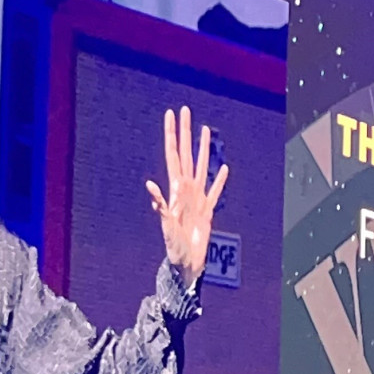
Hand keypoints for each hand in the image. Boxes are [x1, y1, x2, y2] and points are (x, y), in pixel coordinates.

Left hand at [147, 105, 229, 285]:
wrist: (186, 262)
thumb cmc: (173, 246)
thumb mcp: (165, 224)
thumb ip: (160, 204)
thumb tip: (150, 184)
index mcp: (176, 189)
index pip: (173, 154)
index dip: (172, 134)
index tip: (171, 115)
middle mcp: (185, 189)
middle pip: (186, 153)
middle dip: (185, 132)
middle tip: (186, 111)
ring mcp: (197, 198)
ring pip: (201, 166)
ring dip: (203, 148)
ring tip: (205, 130)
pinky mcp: (208, 210)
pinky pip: (215, 191)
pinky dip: (219, 179)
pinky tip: (223, 168)